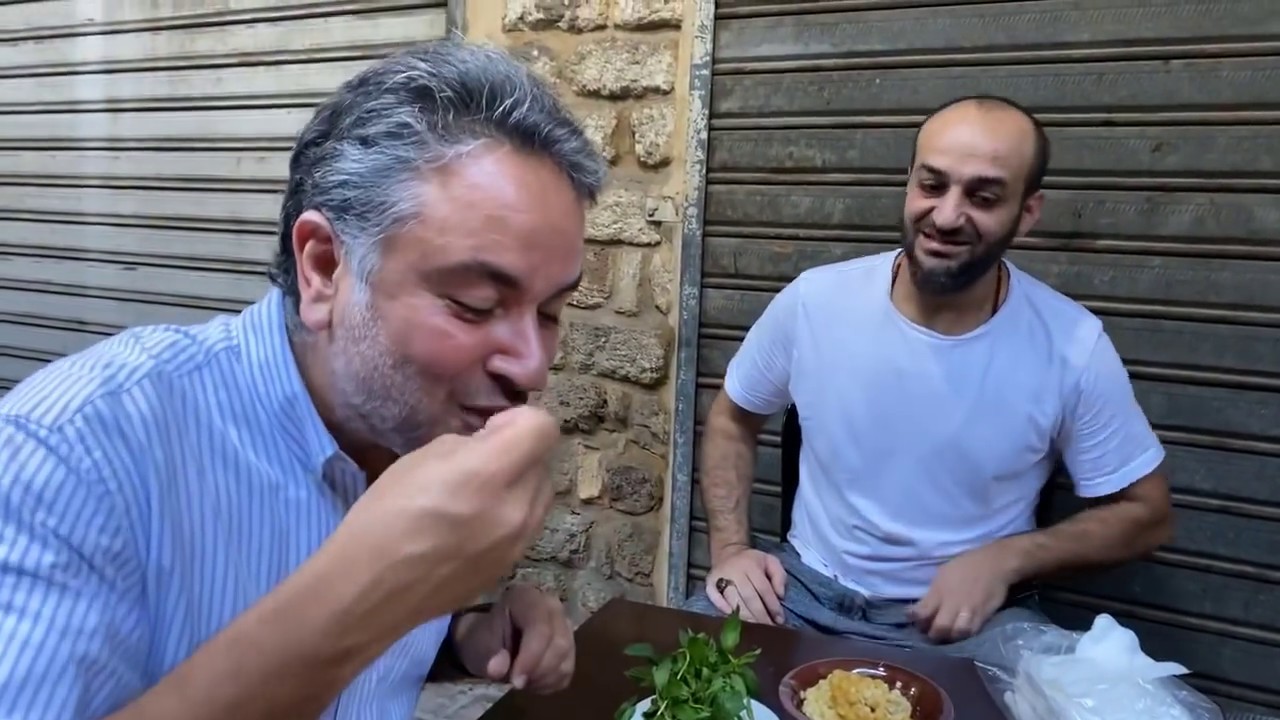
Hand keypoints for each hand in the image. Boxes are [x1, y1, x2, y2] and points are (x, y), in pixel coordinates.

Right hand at [323, 406, 560, 634]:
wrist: (370, 590)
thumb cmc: (384, 515)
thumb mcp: (421, 458)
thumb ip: (469, 444)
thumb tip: (492, 445)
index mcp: (491, 473)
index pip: (543, 427)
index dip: (518, 420)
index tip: (489, 431)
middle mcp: (517, 508)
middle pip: (544, 461)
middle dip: (518, 453)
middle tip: (479, 464)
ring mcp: (519, 543)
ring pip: (540, 495)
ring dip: (518, 485)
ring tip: (478, 496)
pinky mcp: (511, 566)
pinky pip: (527, 526)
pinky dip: (511, 515)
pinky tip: (474, 526)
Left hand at [452, 584, 574, 692]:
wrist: (491, 642)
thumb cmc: (484, 639)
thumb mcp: (477, 645)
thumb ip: (487, 655)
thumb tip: (499, 669)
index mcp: (528, 598)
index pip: (541, 628)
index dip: (531, 657)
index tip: (515, 681)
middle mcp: (553, 608)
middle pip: (560, 644)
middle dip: (537, 671)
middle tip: (515, 683)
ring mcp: (565, 627)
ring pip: (565, 660)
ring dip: (542, 679)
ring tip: (520, 680)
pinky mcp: (570, 647)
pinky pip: (566, 672)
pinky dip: (549, 683)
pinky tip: (531, 680)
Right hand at [704, 544, 786, 624]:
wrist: (728, 552)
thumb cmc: (753, 561)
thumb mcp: (770, 561)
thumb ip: (779, 577)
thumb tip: (780, 596)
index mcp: (751, 565)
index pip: (764, 589)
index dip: (773, 606)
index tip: (780, 620)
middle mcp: (735, 571)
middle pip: (749, 597)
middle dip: (760, 615)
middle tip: (768, 628)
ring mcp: (720, 577)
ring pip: (733, 600)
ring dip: (745, 616)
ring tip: (755, 628)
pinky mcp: (709, 582)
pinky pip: (714, 596)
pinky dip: (721, 606)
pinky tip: (731, 616)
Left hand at [908, 543, 1017, 642]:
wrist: (994, 564)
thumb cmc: (966, 565)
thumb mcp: (942, 573)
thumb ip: (933, 593)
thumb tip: (924, 607)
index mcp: (939, 591)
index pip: (921, 612)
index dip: (915, 620)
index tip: (914, 620)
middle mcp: (952, 603)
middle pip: (939, 627)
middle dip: (932, 634)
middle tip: (931, 632)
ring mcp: (969, 611)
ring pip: (956, 634)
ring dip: (948, 637)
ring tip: (946, 635)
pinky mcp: (983, 617)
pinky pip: (971, 632)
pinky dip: (963, 636)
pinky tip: (960, 633)